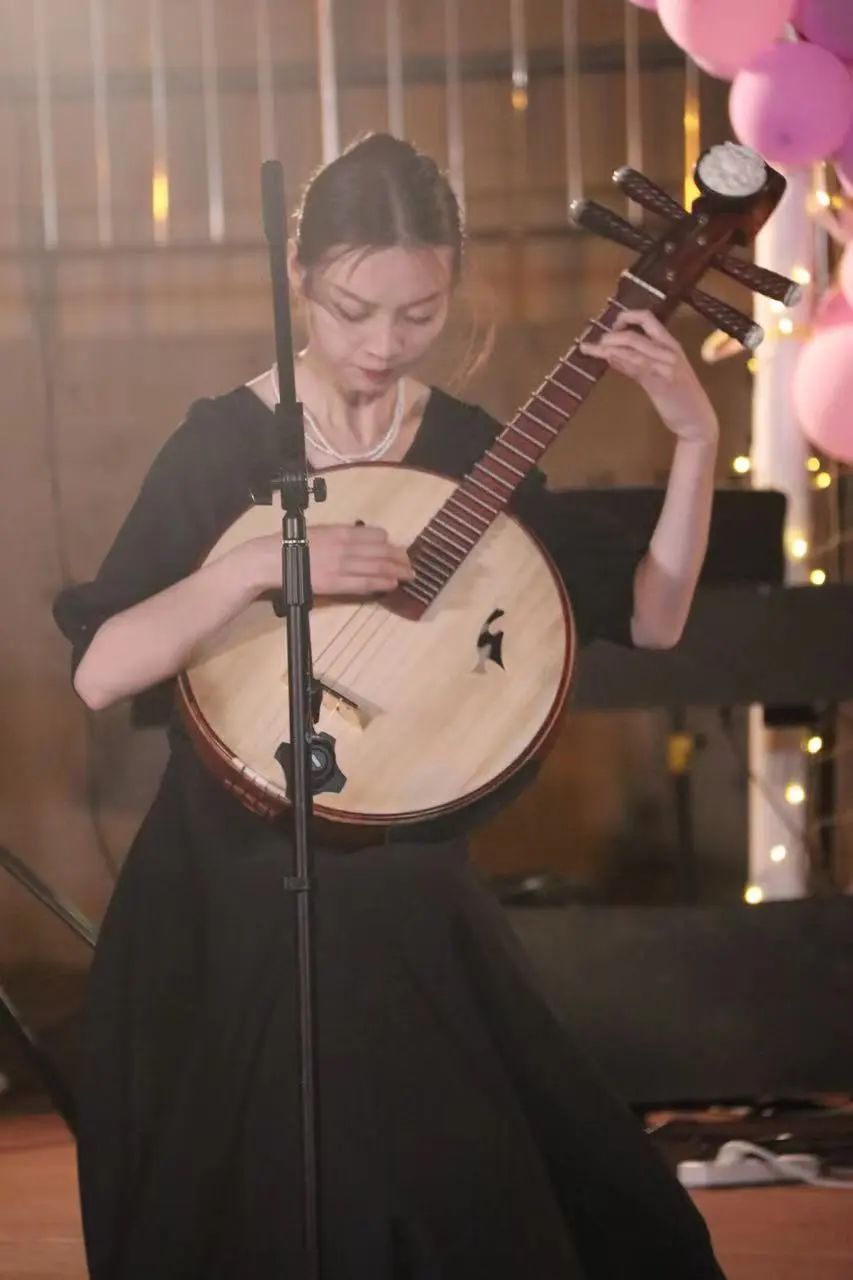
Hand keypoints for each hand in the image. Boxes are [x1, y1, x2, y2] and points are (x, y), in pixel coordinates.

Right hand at [241, 524, 413, 596]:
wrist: (274, 558)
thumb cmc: (294, 542)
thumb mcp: (321, 530)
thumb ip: (342, 534)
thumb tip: (361, 538)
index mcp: (342, 531)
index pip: (376, 536)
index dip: (390, 544)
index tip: (398, 550)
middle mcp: (346, 547)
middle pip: (381, 552)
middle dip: (399, 559)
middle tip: (411, 565)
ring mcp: (342, 566)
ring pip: (377, 567)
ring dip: (396, 572)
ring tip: (408, 576)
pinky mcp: (336, 583)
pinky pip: (364, 583)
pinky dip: (381, 583)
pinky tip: (392, 584)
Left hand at [579, 309, 718, 445]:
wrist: (697, 419)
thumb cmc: (681, 397)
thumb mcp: (662, 373)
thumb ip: (641, 362)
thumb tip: (614, 354)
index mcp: (671, 344)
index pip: (648, 319)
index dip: (627, 317)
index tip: (613, 325)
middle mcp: (669, 350)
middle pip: (634, 335)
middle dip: (610, 337)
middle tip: (595, 343)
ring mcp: (665, 365)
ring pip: (632, 349)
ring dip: (607, 348)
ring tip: (589, 349)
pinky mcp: (659, 382)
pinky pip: (635, 367)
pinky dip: (618, 361)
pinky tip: (607, 360)